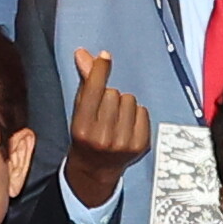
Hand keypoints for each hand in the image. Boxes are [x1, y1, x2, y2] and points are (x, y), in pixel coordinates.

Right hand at [60, 47, 148, 207]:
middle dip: (109, 96)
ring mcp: (123, 143)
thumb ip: (84, 81)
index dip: (99, 70)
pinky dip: (136, 115)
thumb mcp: (79, 111)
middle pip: (113, 93)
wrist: (95, 170)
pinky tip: (127, 126)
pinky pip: (143, 111)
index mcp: (82, 128)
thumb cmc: (86, 135)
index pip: (93, 90)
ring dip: (124, 105)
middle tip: (104, 111)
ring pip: (130, 100)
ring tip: (115, 119)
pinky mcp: (140, 145)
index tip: (104, 57)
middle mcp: (102, 137)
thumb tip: (83, 53)